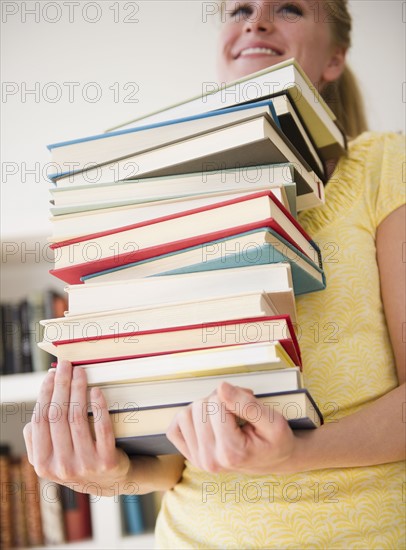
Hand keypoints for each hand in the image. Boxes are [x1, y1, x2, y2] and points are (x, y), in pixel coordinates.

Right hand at [23, 361, 133, 495]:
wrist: (112, 482)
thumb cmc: (78, 461)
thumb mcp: (53, 459)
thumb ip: (40, 441)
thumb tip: (35, 414)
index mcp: (43, 464)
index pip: (39, 421)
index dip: (44, 394)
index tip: (50, 375)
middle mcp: (61, 467)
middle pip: (57, 415)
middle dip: (61, 385)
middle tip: (65, 366)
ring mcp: (85, 465)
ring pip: (77, 418)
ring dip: (78, 389)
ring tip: (81, 372)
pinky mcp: (107, 461)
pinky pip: (102, 428)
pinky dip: (99, 406)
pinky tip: (96, 391)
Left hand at [166, 381, 299, 474]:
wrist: (275, 459)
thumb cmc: (276, 440)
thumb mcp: (273, 420)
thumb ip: (247, 404)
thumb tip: (221, 387)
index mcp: (231, 453)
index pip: (216, 403)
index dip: (233, 395)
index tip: (247, 401)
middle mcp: (211, 460)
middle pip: (199, 407)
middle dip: (218, 400)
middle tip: (238, 408)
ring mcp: (198, 460)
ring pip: (185, 415)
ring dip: (204, 408)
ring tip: (225, 415)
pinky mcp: (191, 457)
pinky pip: (175, 429)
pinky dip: (188, 420)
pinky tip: (207, 422)